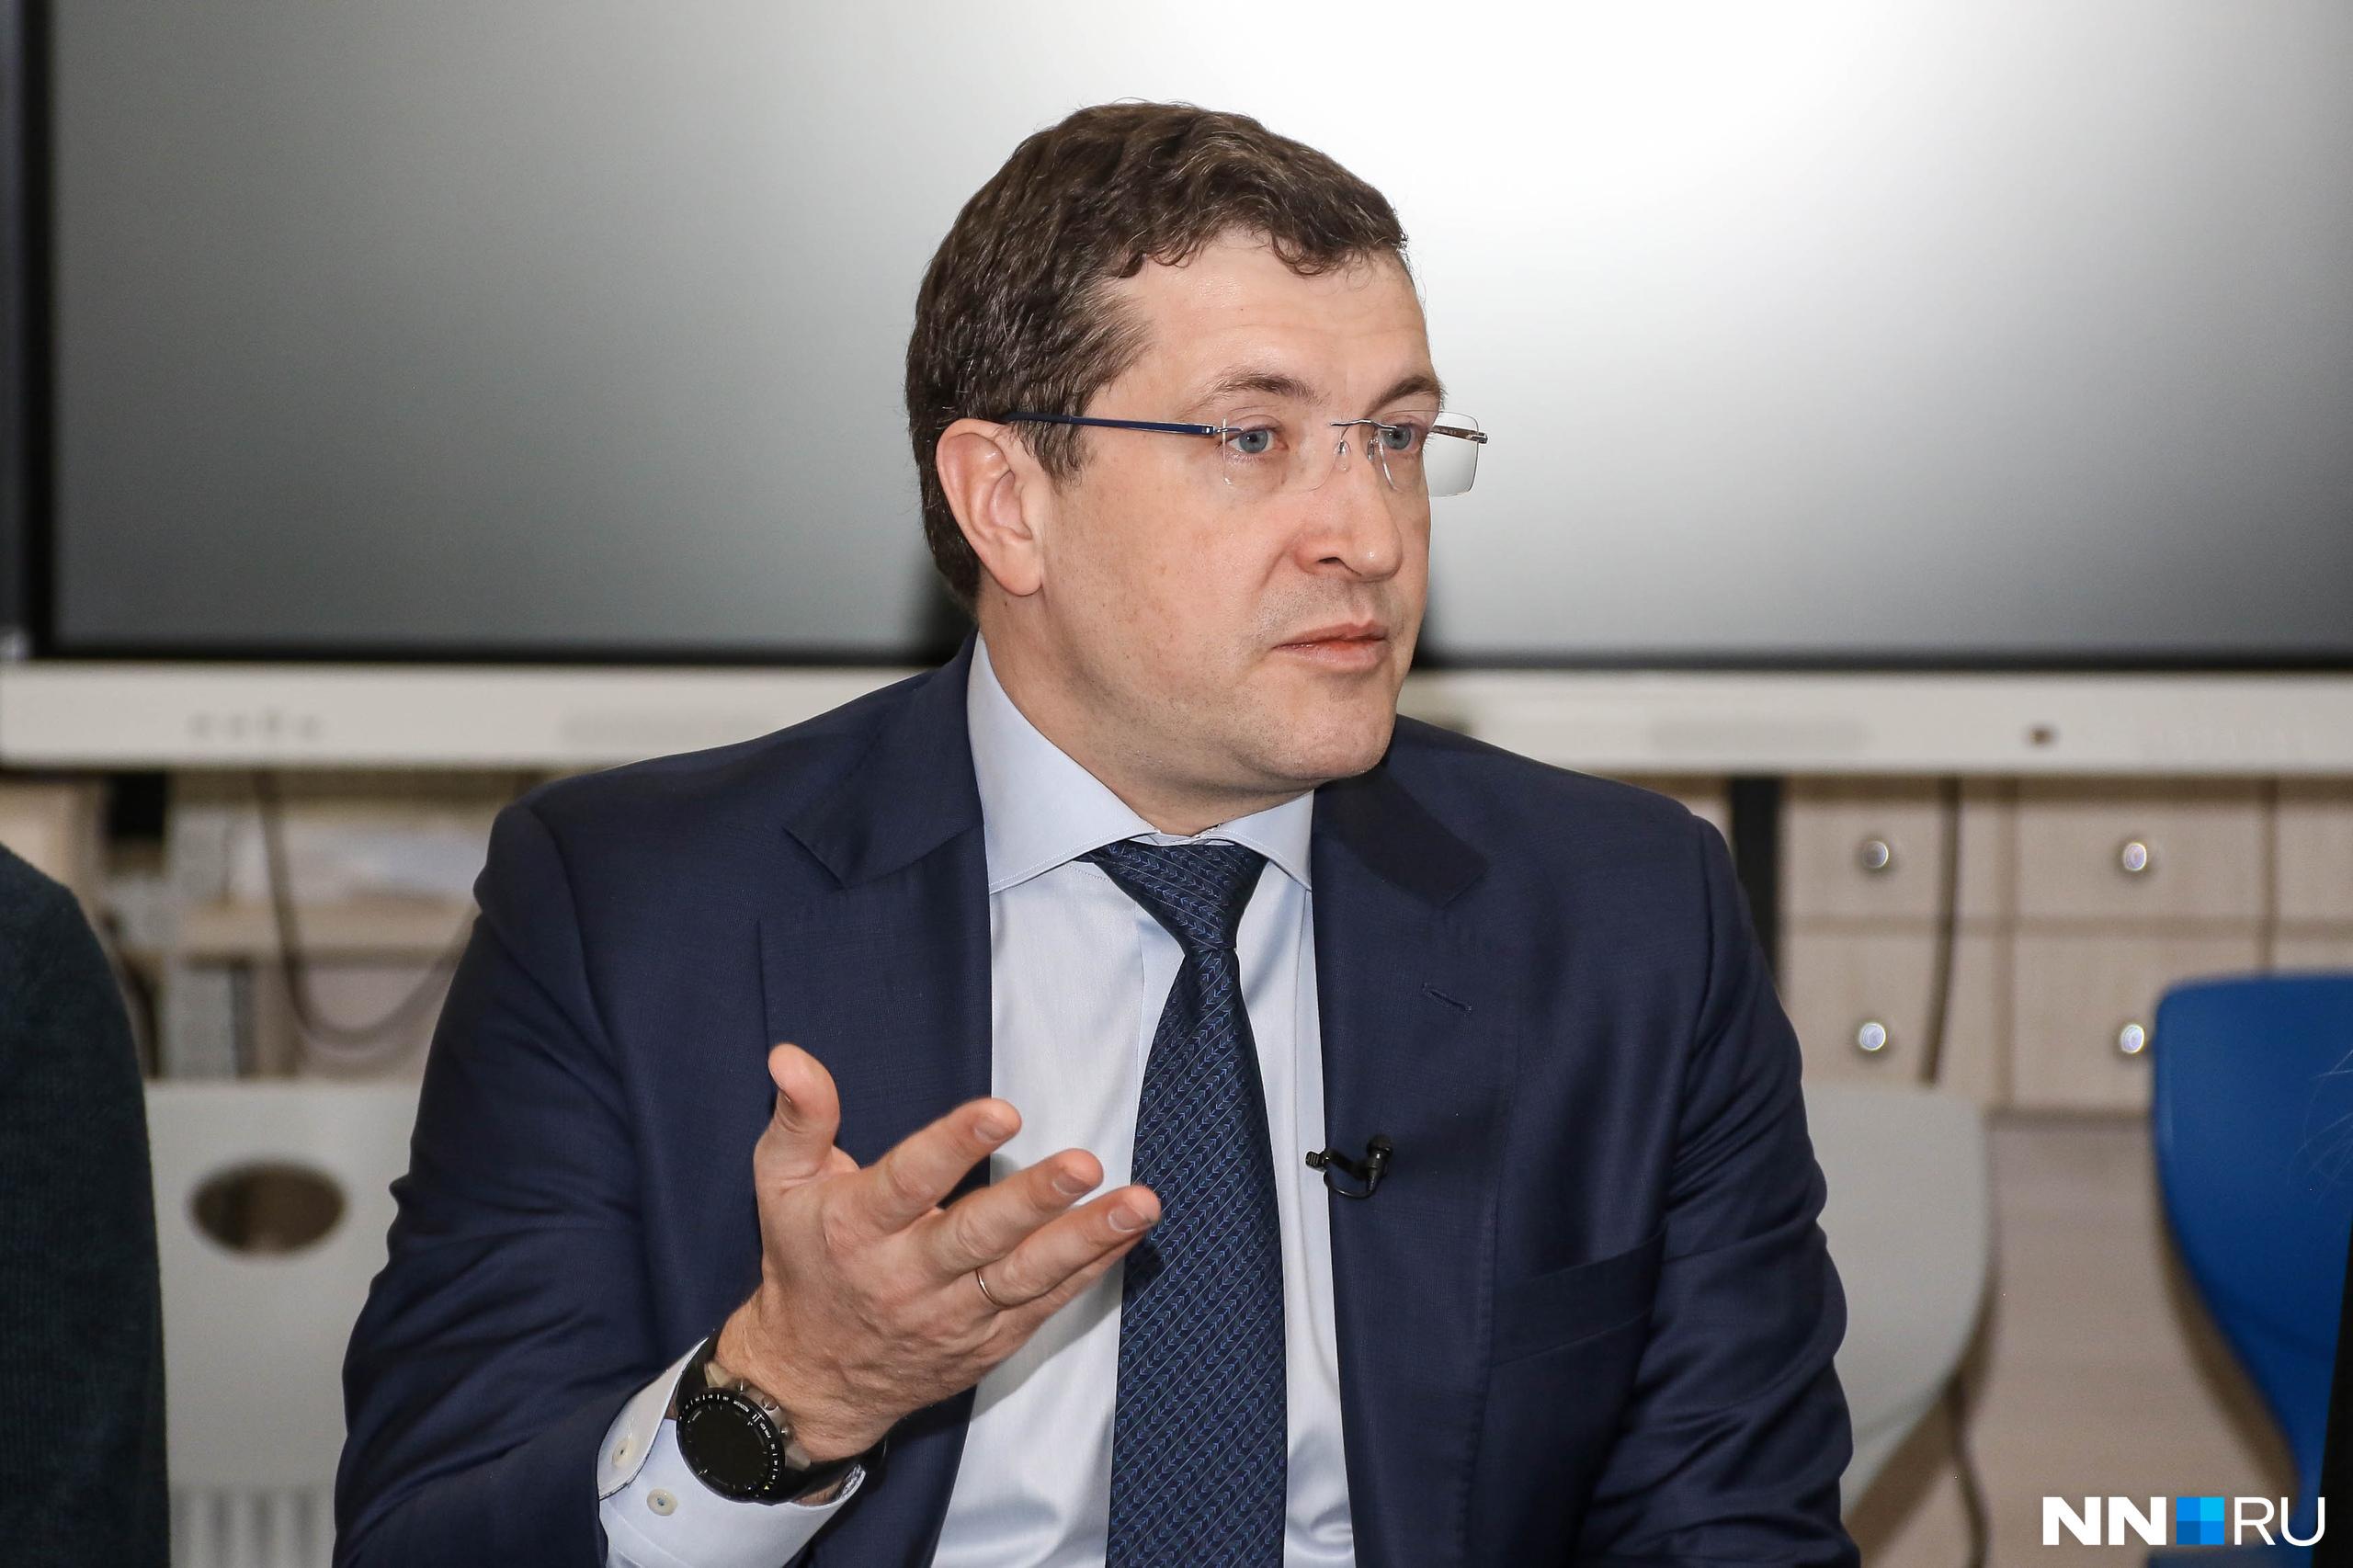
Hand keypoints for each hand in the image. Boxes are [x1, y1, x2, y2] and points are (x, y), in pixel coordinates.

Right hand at [715, 1042, 1159, 1462]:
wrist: (812, 1380)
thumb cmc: (805, 1263)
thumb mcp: (780, 1185)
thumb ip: (799, 1118)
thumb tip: (790, 1056)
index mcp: (857, 1228)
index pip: (909, 1182)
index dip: (953, 1146)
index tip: (1001, 1112)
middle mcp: (907, 1275)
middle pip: (977, 1236)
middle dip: (1034, 1199)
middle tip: (1084, 1163)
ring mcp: (953, 1315)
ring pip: (1025, 1276)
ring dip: (1085, 1239)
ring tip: (1137, 1204)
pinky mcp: (987, 1341)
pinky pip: (1045, 1304)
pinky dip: (1090, 1270)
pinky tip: (1127, 1234)